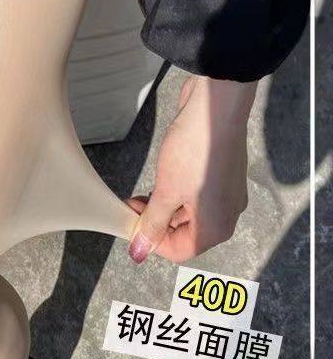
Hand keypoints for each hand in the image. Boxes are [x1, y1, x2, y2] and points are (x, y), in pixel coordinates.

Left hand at [127, 75, 256, 263]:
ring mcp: (226, 194)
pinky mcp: (220, 175)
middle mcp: (226, 214)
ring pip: (188, 214)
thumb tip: (140, 250)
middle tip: (132, 205)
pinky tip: (161, 182)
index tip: (132, 225)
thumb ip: (152, 223)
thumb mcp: (166, 193)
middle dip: (155, 222)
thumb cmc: (194, 151)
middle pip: (185, 233)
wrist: (214, 108)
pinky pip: (195, 196)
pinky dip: (176, 194)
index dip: (153, 241)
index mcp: (217, 226)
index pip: (180, 250)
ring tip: (142, 193)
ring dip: (163, 207)